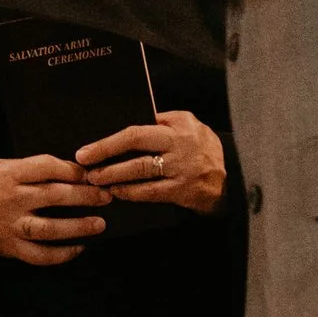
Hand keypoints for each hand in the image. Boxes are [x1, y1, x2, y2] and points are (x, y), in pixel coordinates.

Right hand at [0, 152, 106, 266]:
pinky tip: (78, 248)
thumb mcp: (5, 166)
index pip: (47, 167)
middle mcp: (11, 200)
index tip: (89, 173)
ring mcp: (11, 226)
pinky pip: (40, 254)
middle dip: (85, 196)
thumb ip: (35, 169)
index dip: (72, 170)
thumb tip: (74, 172)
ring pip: (50, 228)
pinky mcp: (10, 247)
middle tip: (105, 196)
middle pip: (54, 196)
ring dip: (78, 227)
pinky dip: (61, 254)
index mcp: (9, 174)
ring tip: (99, 224)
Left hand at [73, 111, 228, 215]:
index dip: (109, 140)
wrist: (232, 178)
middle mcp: (180, 144)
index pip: (138, 129)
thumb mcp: (189, 126)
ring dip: (114, 176)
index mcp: (179, 124)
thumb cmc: (202, 148)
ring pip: (141, 170)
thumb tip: (124, 129)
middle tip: (84, 165)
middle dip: (106, 155)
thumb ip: (162, 123)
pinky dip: (131, 193)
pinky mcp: (183, 190)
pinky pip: (151, 192)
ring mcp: (181, 168)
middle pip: (136, 145)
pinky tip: (117, 193)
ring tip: (96, 179)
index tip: (87, 150)